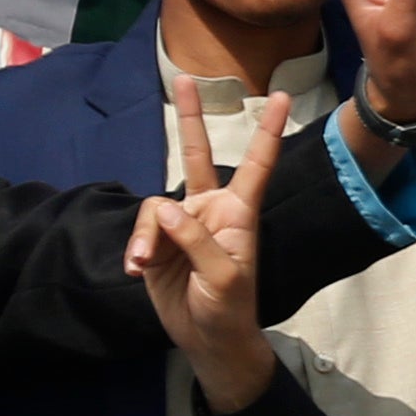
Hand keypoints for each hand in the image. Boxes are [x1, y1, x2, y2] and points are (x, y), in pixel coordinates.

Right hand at [129, 65, 292, 414]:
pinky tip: (139, 270)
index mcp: (238, 213)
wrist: (206, 339)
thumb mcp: (222, 278)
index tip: (279, 95)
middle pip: (198, 154)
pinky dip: (137, 250)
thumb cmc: (229, 308)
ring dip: (148, 237)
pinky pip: (141, 232)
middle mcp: (210, 209)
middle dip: (191, 117)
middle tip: (182, 77)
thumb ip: (196, 241)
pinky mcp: (158, 241)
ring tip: (147, 265)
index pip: (256, 164)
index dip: (265, 131)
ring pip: (155, 208)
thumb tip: (165, 208)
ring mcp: (182, 224)